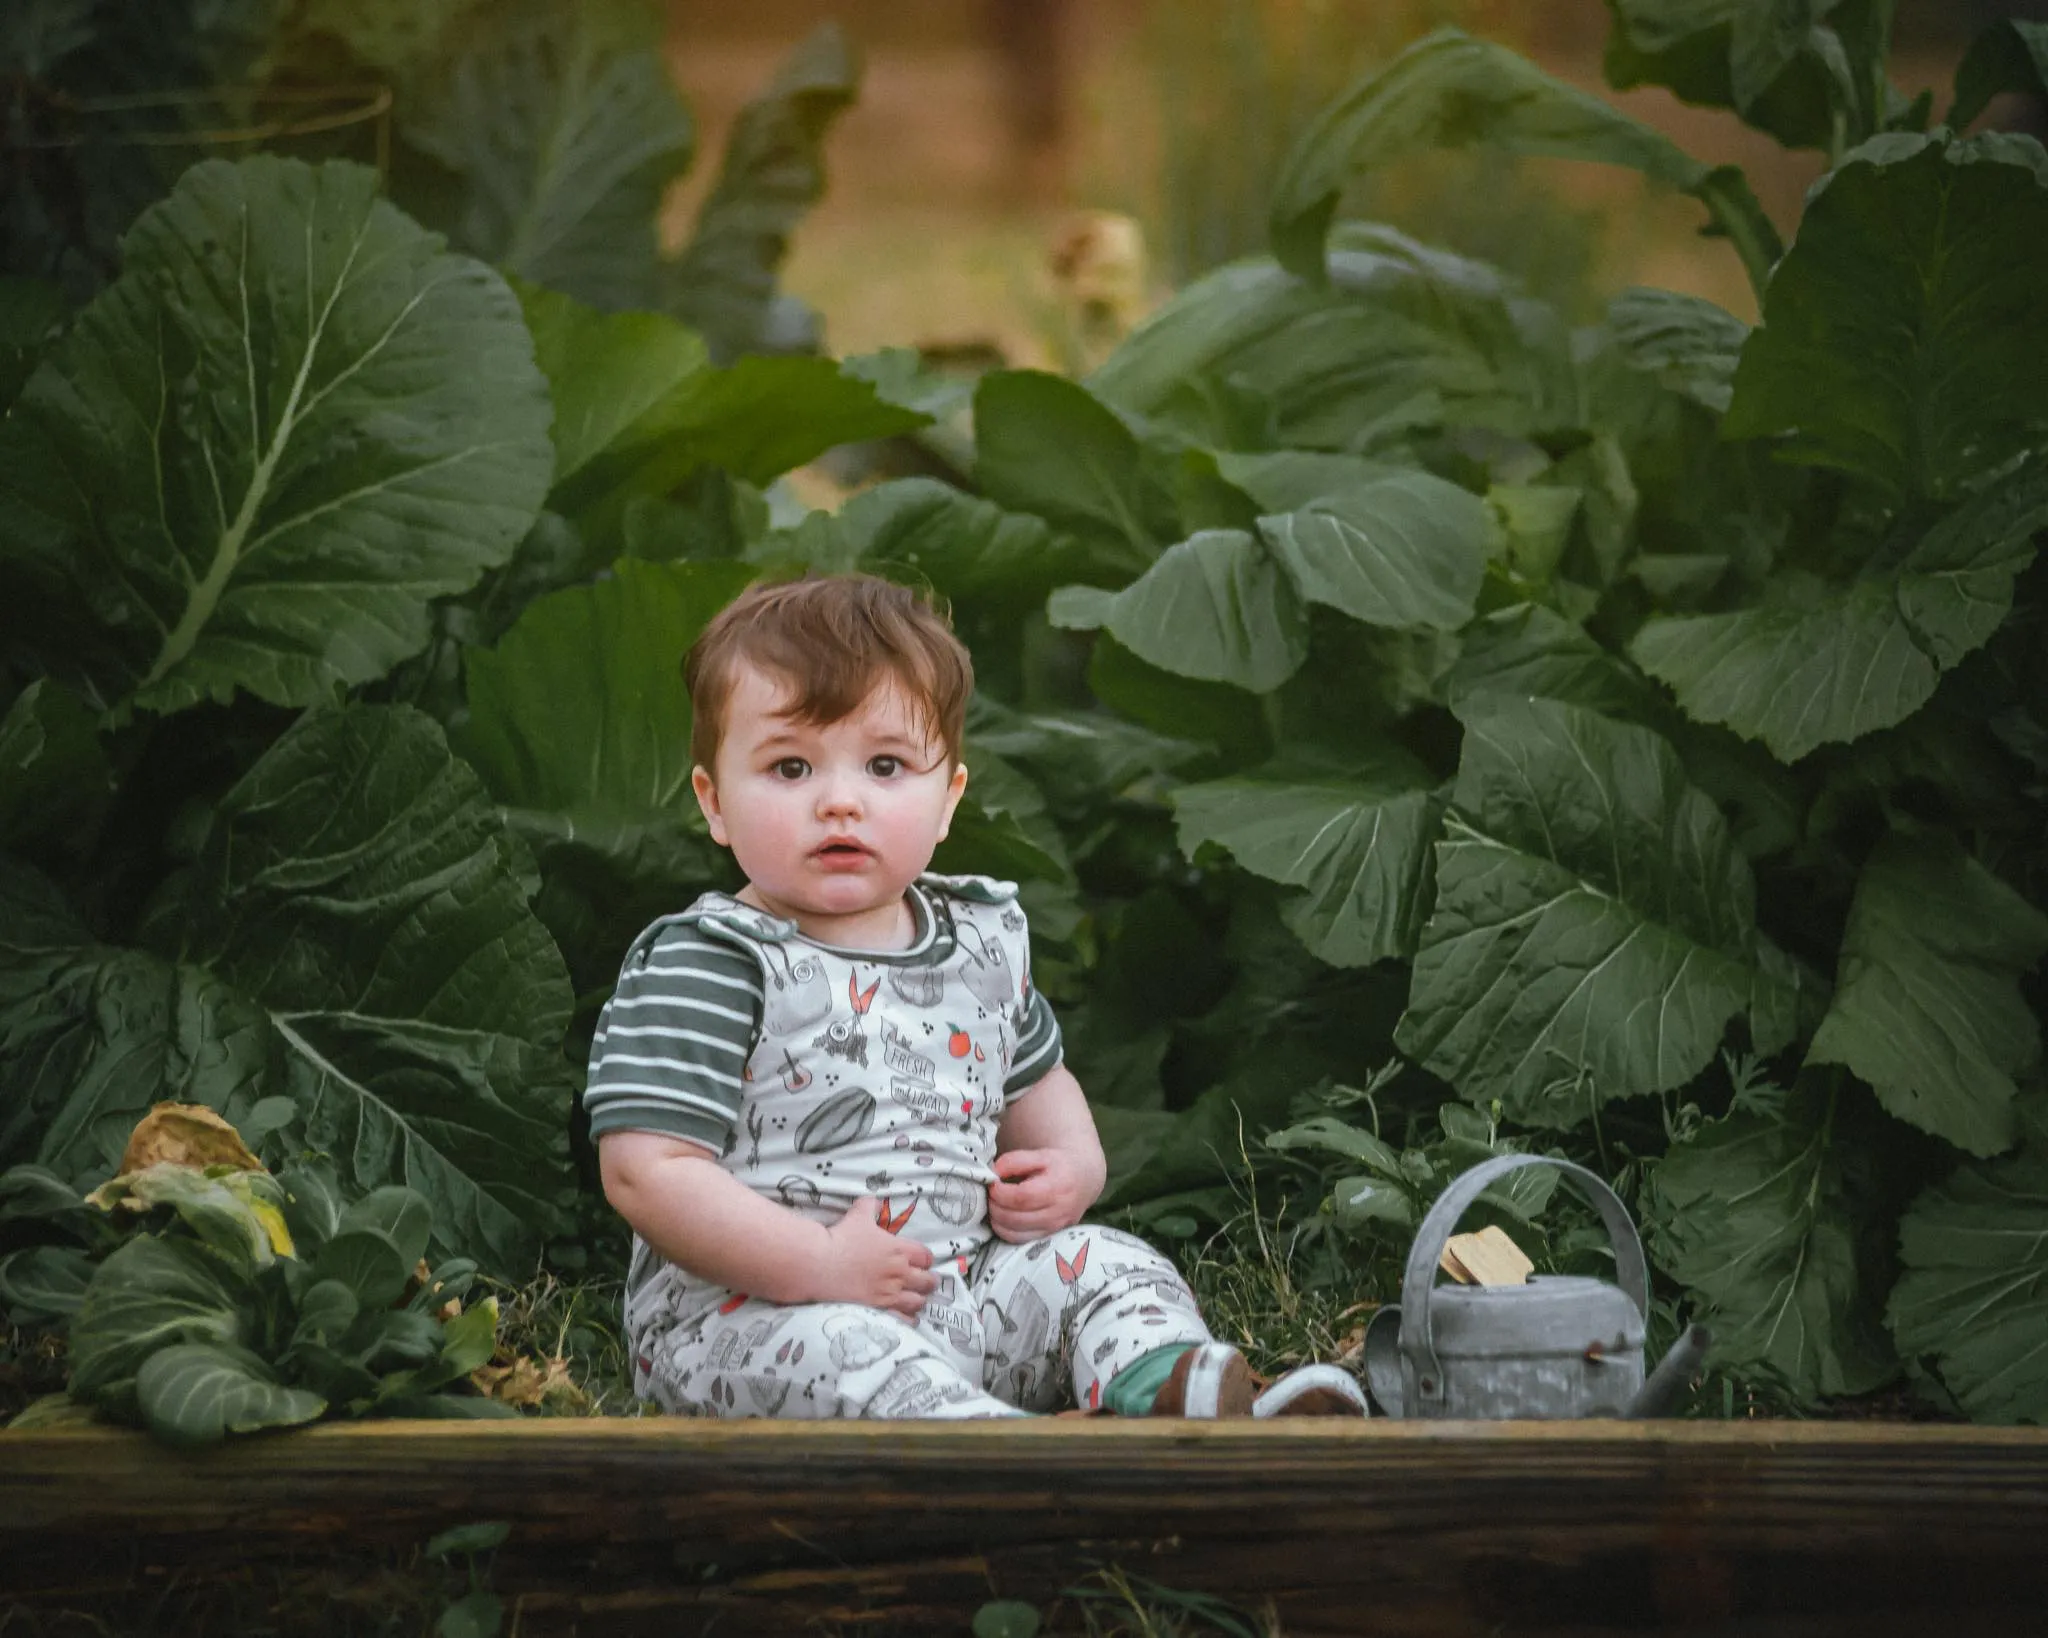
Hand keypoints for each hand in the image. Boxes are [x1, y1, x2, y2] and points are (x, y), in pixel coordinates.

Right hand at [816, 1195, 935, 1315]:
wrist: (821, 1264)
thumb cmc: (841, 1237)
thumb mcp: (858, 1215)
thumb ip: (870, 1206)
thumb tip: (874, 1202)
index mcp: (899, 1250)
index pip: (926, 1257)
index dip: (926, 1260)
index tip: (923, 1262)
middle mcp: (900, 1273)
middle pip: (927, 1280)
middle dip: (929, 1281)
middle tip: (927, 1281)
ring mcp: (890, 1294)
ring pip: (918, 1301)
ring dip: (920, 1299)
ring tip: (918, 1299)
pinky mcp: (879, 1310)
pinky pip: (903, 1319)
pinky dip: (909, 1318)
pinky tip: (908, 1318)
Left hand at [989, 1148, 1099, 1242]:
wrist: (1083, 1180)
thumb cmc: (1059, 1166)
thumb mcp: (1040, 1155)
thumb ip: (1014, 1161)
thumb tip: (993, 1174)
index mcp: (1057, 1188)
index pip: (1021, 1197)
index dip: (1000, 1192)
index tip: (993, 1183)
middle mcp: (1058, 1212)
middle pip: (1015, 1218)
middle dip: (995, 1206)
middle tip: (991, 1194)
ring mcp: (1054, 1228)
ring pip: (1015, 1233)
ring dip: (997, 1220)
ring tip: (997, 1204)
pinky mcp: (1048, 1236)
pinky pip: (1020, 1240)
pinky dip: (1005, 1231)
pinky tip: (1003, 1217)